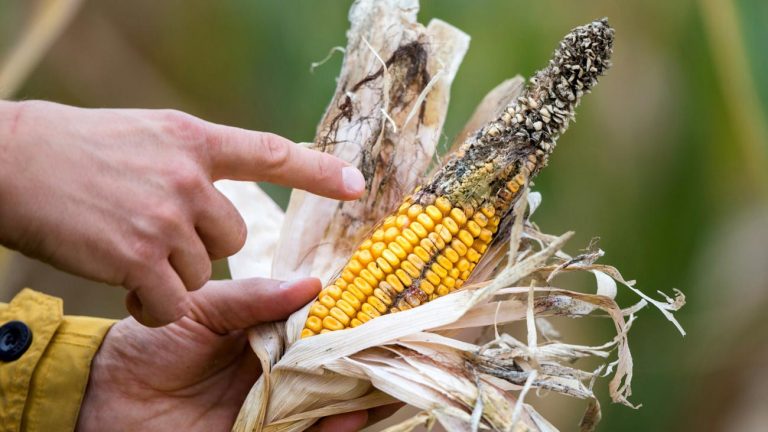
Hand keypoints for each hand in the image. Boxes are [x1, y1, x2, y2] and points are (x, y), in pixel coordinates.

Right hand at [0, 100, 364, 325]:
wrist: (9, 162)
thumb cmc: (74, 149)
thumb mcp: (145, 136)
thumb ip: (191, 161)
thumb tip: (221, 193)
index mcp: (193, 139)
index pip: (269, 153)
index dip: (317, 170)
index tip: (356, 185)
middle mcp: (187, 176)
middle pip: (232, 237)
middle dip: (202, 246)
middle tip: (156, 236)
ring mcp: (165, 217)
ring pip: (202, 270)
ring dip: (171, 274)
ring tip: (127, 252)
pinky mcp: (139, 258)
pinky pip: (172, 301)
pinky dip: (153, 305)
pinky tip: (125, 288)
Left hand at [76, 277, 398, 431]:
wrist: (111, 400)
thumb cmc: (151, 344)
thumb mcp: (200, 308)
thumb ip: (251, 298)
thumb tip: (311, 285)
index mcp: (267, 330)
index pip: (319, 321)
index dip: (349, 315)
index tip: (382, 303)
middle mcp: (279, 366)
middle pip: (332, 361)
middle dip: (363, 355)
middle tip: (398, 345)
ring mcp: (275, 403)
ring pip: (328, 399)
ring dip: (359, 393)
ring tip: (386, 381)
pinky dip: (332, 428)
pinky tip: (351, 417)